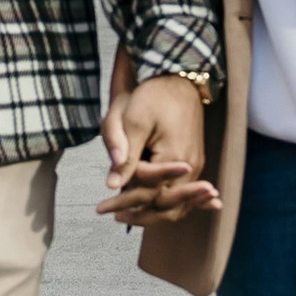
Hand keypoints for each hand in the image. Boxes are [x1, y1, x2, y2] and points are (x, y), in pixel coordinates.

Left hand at [95, 71, 218, 227]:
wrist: (179, 80)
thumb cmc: (154, 96)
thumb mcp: (134, 121)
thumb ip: (125, 154)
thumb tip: (111, 185)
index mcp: (175, 158)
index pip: (147, 192)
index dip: (122, 201)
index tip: (100, 207)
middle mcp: (191, 167)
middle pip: (165, 205)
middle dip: (137, 214)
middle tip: (111, 216)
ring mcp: (195, 165)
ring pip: (176, 203)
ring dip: (152, 213)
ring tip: (125, 216)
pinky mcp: (194, 162)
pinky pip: (183, 192)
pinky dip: (170, 204)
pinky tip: (156, 213)